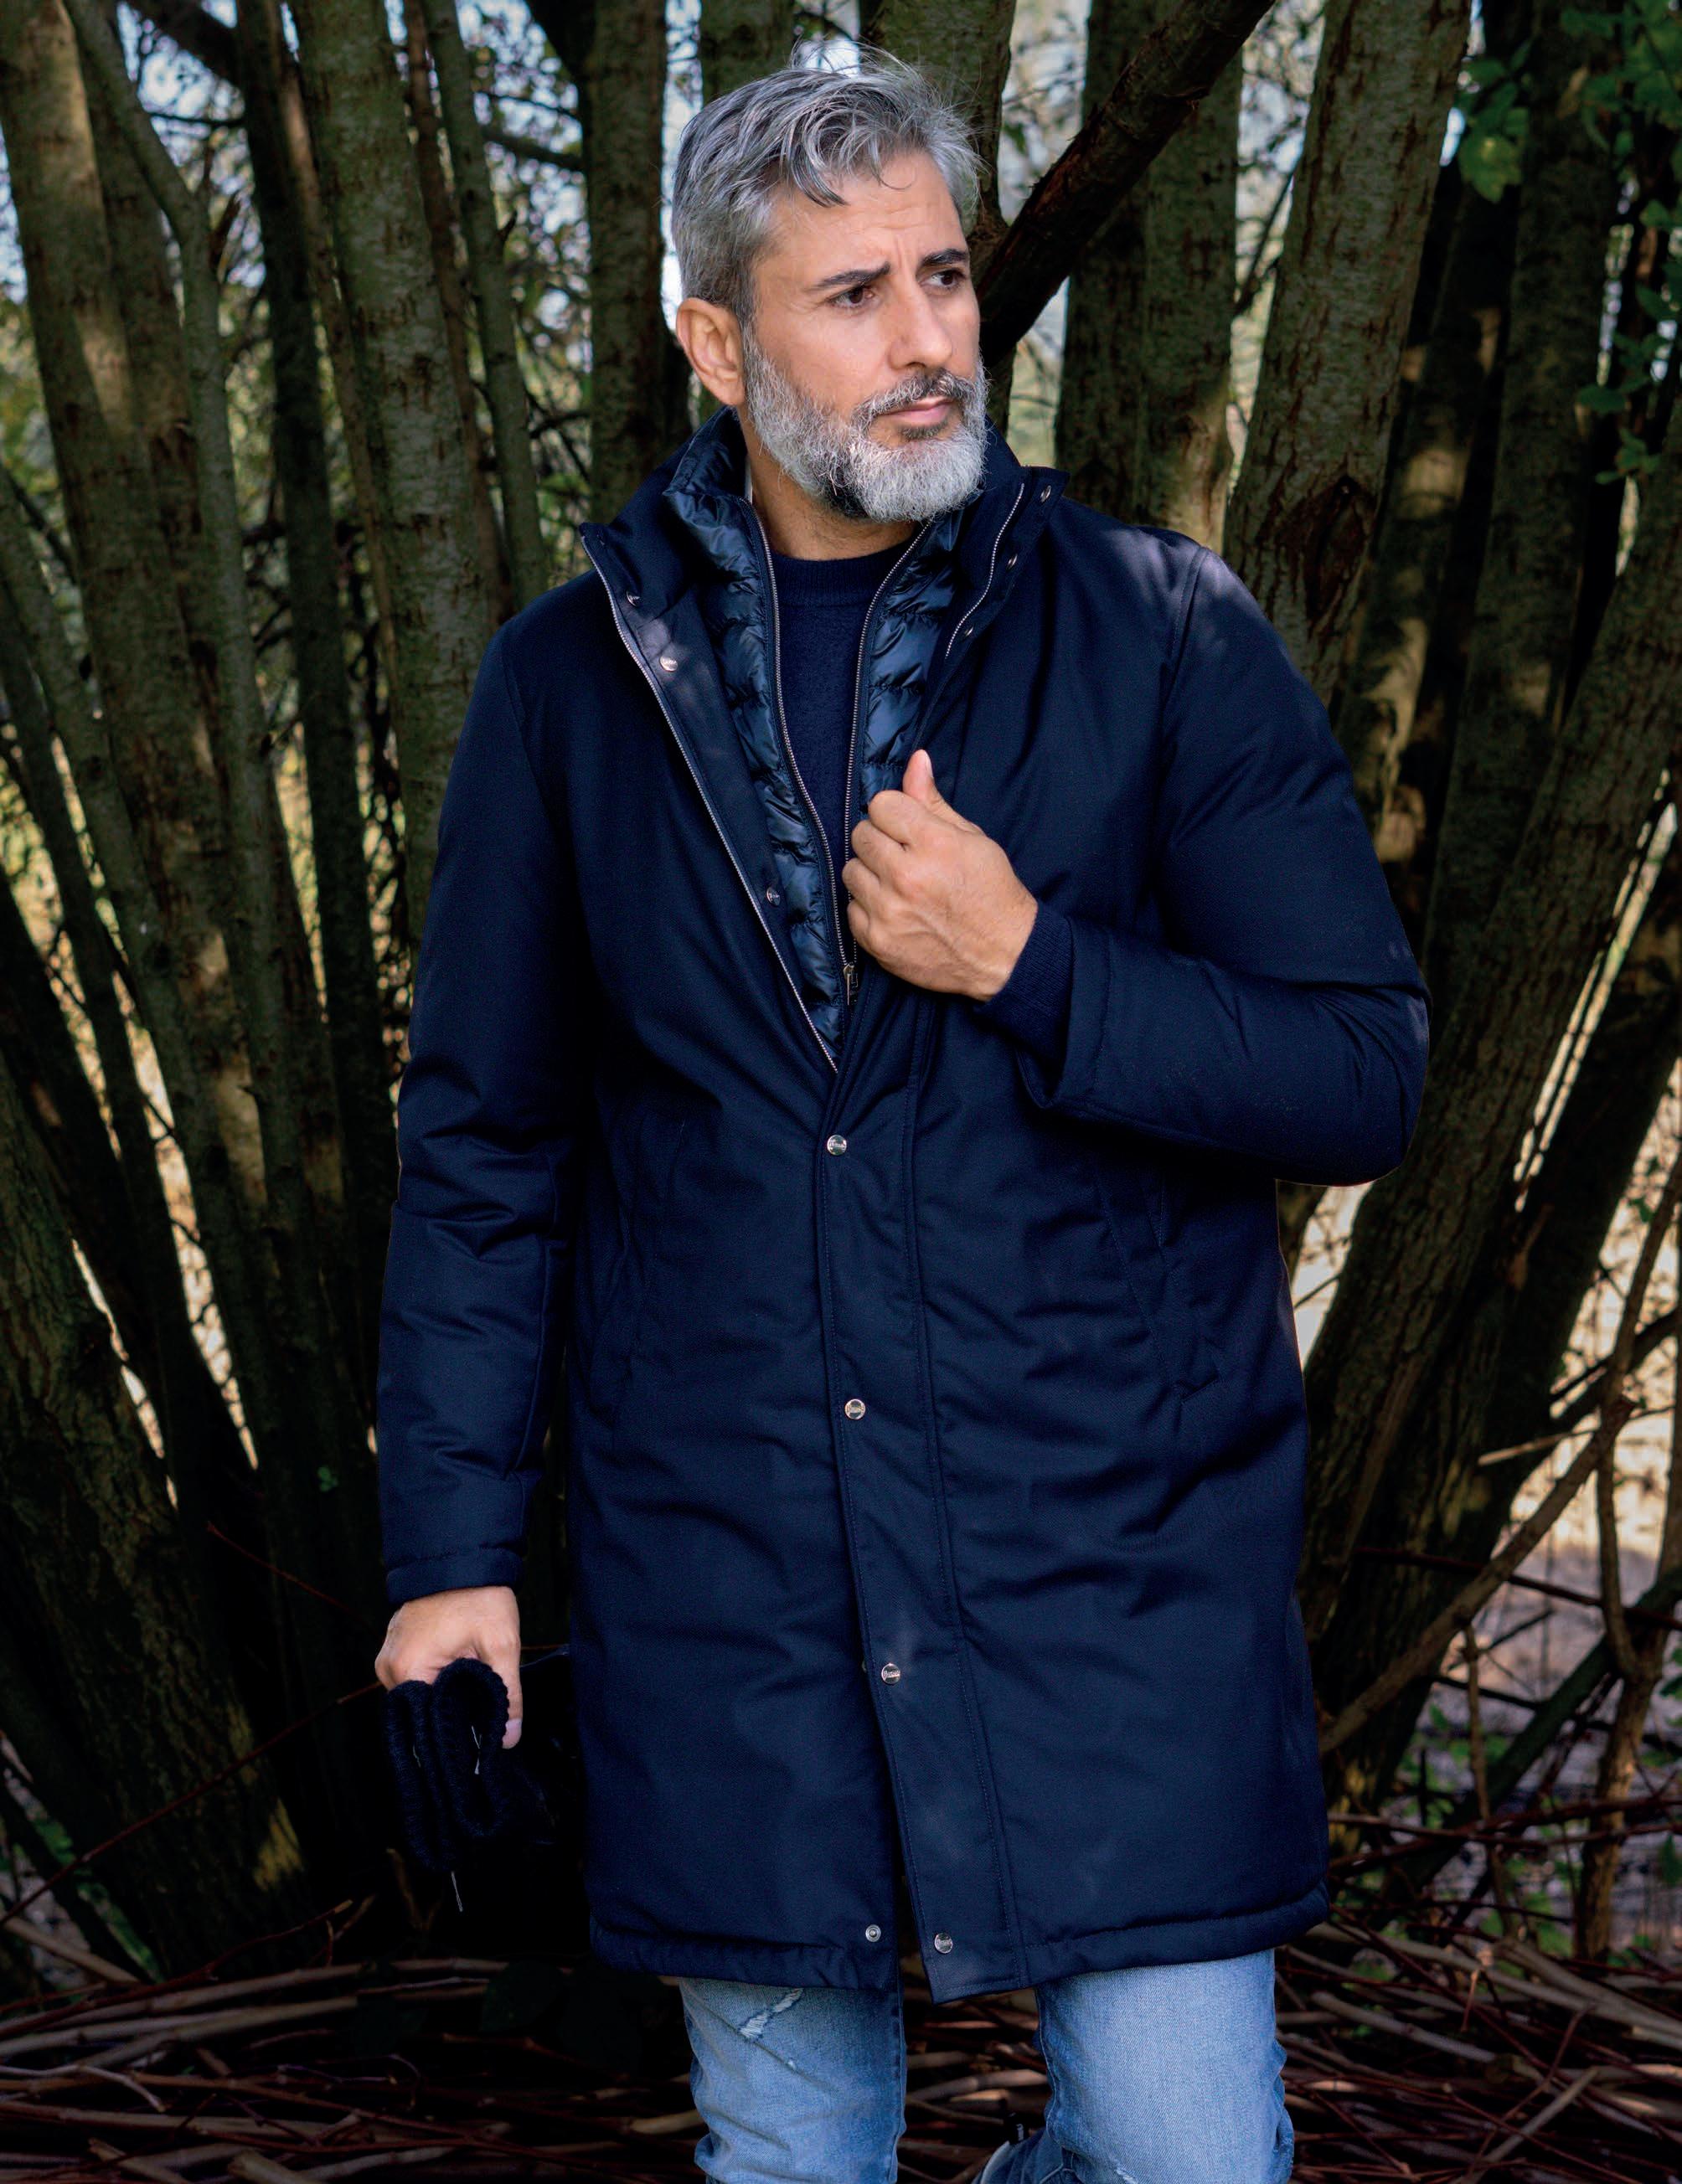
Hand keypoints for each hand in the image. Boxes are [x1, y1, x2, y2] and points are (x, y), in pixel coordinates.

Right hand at [375, 1584, 524, 1748]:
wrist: (462, 1557)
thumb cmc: (480, 1596)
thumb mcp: (501, 1644)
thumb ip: (506, 1693)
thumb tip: (508, 1738)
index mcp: (407, 1669)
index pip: (427, 1723)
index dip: (456, 1730)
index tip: (479, 1733)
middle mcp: (388, 1668)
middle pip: (421, 1711)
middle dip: (452, 1712)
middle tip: (481, 1705)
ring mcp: (389, 1656)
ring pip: (419, 1695)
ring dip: (444, 1695)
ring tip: (471, 1685)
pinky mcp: (396, 1647)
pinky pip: (414, 1677)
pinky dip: (435, 1679)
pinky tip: (457, 1674)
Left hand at [841, 748, 1037, 999]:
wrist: (1004, 956)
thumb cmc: (991, 892)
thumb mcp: (972, 839)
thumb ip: (934, 802)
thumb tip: (916, 760)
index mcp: (933, 844)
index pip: (881, 805)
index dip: (894, 813)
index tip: (907, 827)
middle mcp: (906, 876)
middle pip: (861, 835)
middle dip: (881, 840)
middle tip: (904, 856)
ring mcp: (889, 912)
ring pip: (851, 870)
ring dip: (870, 872)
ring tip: (898, 883)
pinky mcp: (878, 941)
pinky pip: (851, 908)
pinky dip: (868, 907)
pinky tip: (895, 909)